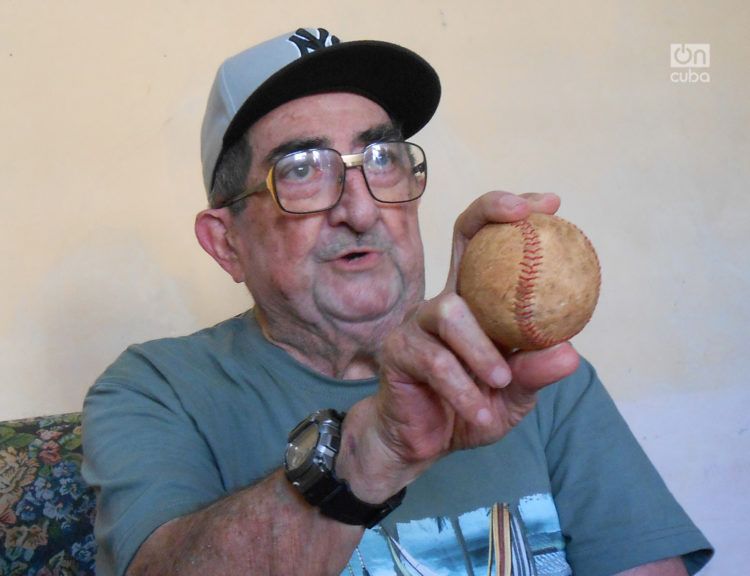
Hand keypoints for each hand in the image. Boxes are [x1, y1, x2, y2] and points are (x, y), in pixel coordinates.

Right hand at [338, 192, 579, 501]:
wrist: (423, 445)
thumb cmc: (470, 410)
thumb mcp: (513, 395)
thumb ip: (534, 373)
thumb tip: (569, 352)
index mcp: (478, 304)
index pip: (490, 244)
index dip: (514, 216)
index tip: (551, 205)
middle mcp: (447, 301)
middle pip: (461, 235)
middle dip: (490, 211)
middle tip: (523, 216)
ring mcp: (418, 322)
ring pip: (450, 311)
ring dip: (481, 350)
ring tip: (500, 382)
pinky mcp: (398, 351)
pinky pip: (435, 361)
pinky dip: (464, 390)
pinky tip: (481, 414)